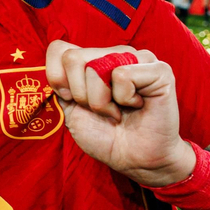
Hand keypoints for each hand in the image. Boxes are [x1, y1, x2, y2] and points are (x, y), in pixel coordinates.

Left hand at [45, 40, 194, 187]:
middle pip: (72, 59)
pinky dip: (124, 98)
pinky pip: (122, 75)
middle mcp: (115, 53)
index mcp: (94, 58)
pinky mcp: (159, 70)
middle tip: (101, 109)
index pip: (58, 49)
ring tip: (118, 110)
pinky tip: (137, 105)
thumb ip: (59, 84)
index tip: (73, 100)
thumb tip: (50, 65)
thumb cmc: (106, 136)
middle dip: (80, 94)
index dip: (57, 78)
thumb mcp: (71, 109)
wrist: (135, 160)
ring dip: (101, 100)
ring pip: (96, 67)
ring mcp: (138, 58)